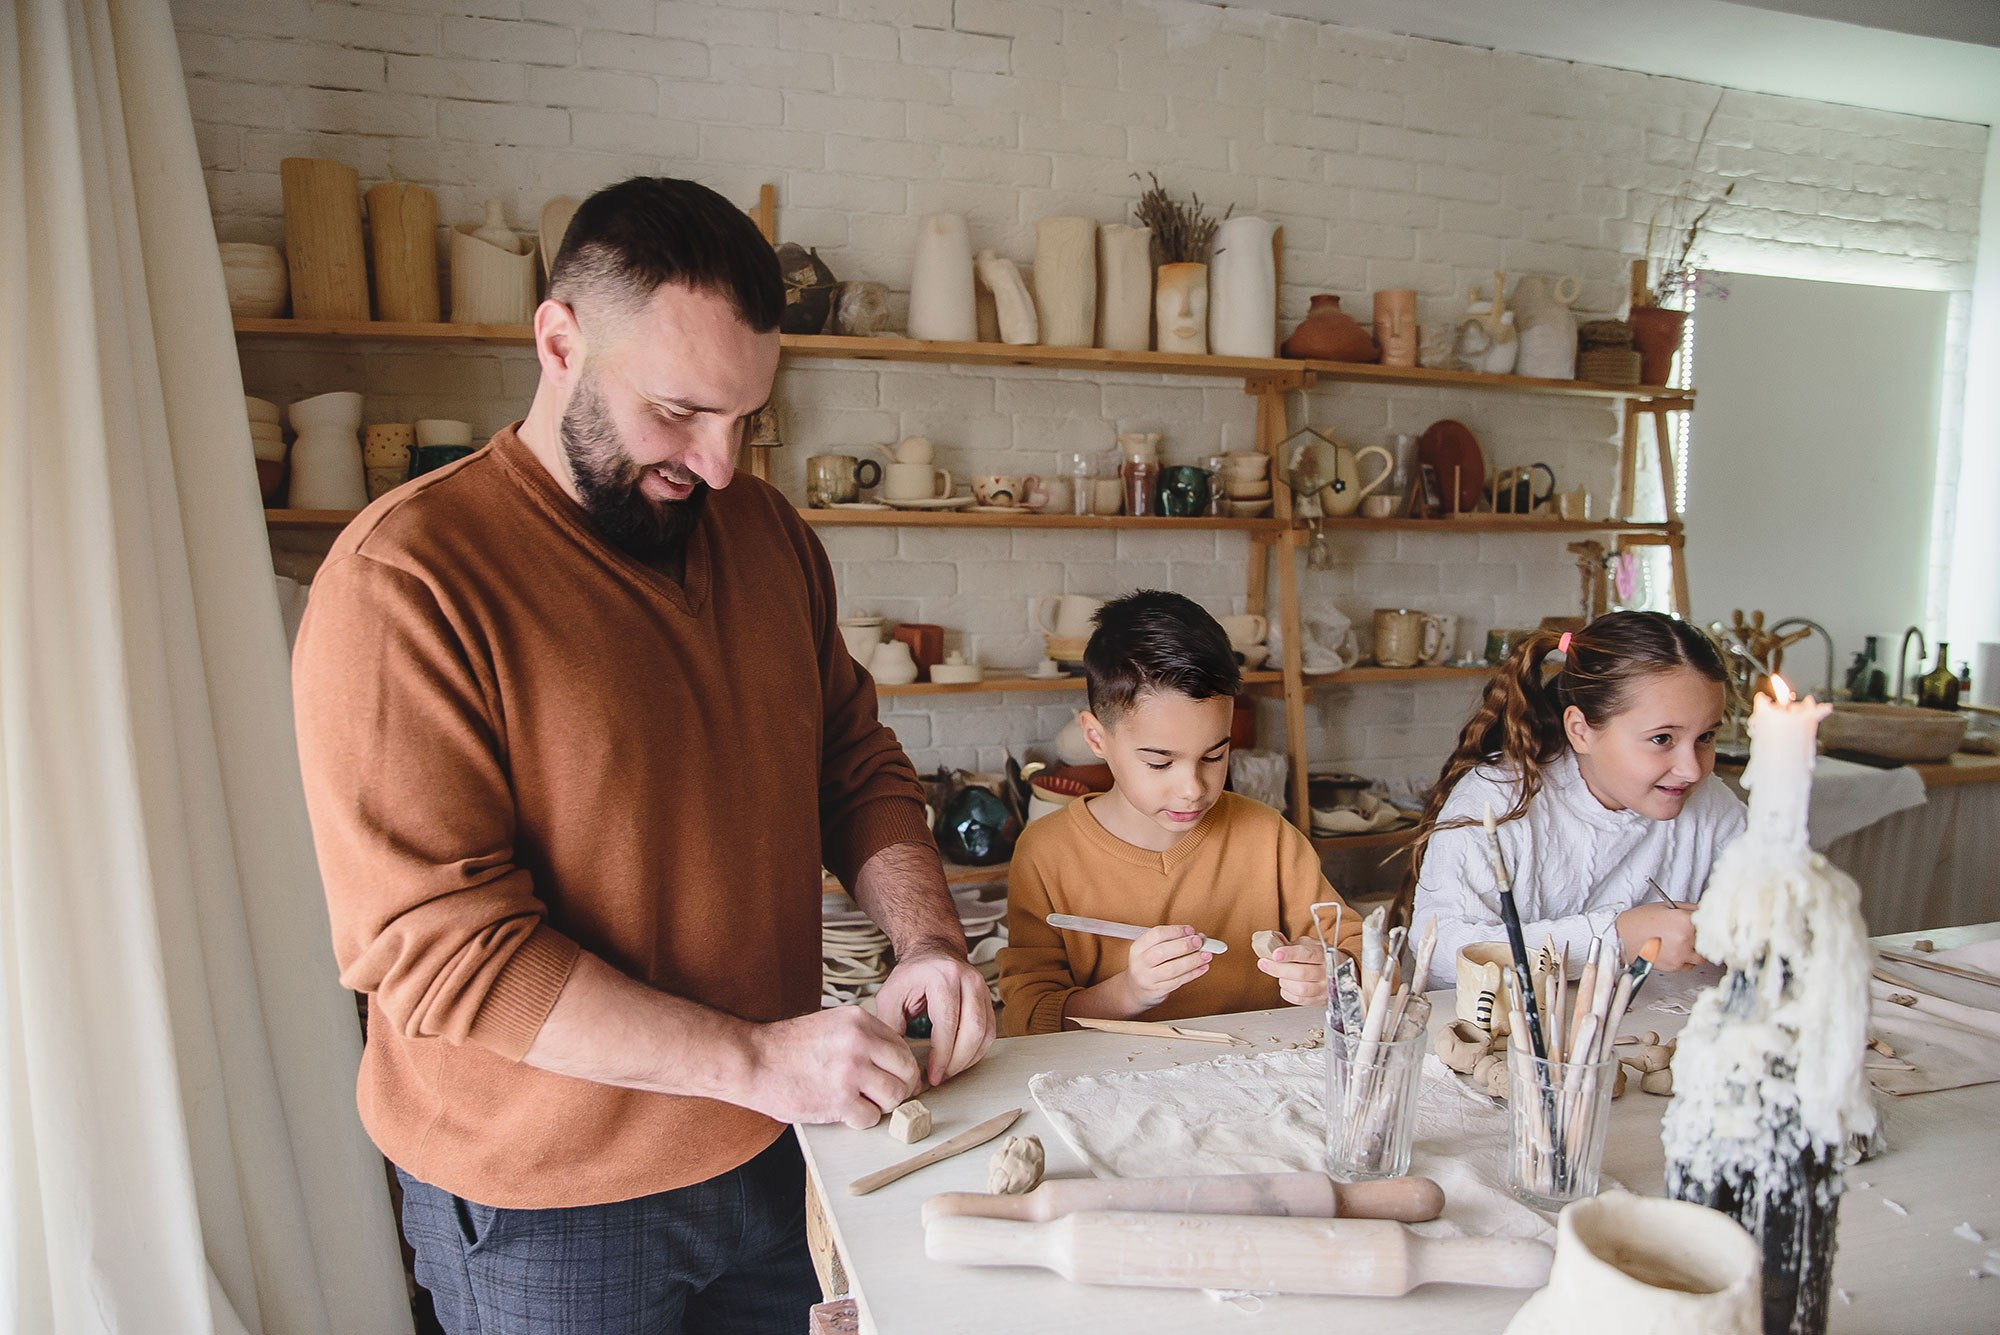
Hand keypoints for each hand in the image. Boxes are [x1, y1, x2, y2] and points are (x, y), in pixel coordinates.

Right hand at [741, 1006, 920, 1128]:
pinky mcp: (840, 1099)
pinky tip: (844, 1111)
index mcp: (859, 1021)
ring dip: (881, 1106)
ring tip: (861, 1103)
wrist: (753, 1060)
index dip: (901, 1068)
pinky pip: (870, 1117)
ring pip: (894, 1097)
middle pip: (906, 1072)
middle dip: (900, 1088)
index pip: (902, 1047)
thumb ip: (862, 1037)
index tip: (895, 1079)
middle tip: (885, 1096)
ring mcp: (851, 1071)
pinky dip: (860, 1120)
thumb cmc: (787, 1047)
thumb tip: (893, 1061)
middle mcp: (860, 1042)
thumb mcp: (831, 1025)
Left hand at [873, 948, 995, 1087]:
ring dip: (968, 1060)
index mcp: (943, 977)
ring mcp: (983, 988)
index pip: (948, 1023)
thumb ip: (891, 1027)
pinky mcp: (989, 999)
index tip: (932, 1075)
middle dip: (957, 1062)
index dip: (942, 1055)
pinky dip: (977, 1051)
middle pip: (973, 1030)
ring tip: (948, 1071)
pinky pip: (990, 1032)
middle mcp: (968, 980)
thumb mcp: (890, 996)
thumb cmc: (911, 975)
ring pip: (985, 1034)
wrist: (932, 952)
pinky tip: (960, 1060)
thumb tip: (899, 1062)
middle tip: (941, 1077)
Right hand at [1120, 925, 1212, 1011]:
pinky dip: (1193, 973)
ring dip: (1192, 961)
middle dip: (1184, 946)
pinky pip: (1178, 981)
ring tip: (1206, 955)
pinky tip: (1202, 967)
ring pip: (1172, 969)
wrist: (1136, 991)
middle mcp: (1140, 963)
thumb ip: (1171, 942)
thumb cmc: (1148, 966)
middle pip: (1162, 952)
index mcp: (1138, 948)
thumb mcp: (1151, 950)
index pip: (1156, 935)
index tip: (1190, 930)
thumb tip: (1197, 936)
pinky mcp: (1157, 991)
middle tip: (1199, 942)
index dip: (1176, 931)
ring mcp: (1148, 979)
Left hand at [1257, 941, 1328, 1006]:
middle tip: (1263, 963)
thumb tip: (1272, 939)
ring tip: (1279, 975)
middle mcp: (1327, 972)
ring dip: (1284, 981)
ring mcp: (1325, 988)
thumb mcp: (1309, 944)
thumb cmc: (1320, 956)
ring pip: (1301, 989)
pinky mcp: (1321, 1000)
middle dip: (1278, 969)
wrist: (1340, 970)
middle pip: (1301, 973)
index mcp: (1324, 954)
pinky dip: (1287, 993)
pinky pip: (1300, 1000)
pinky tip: (1286, 985)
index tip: (1275, 954)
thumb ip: (1290, 943)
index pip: (1307, 954)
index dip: (1290, 954)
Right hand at [1616, 902, 1705, 971]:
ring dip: (1697, 949)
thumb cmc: (1638, 922)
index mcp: (1685, 920)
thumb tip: (1704, 912)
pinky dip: (1687, 959)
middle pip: (1709, 940)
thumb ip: (1688, 908)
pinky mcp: (1675, 966)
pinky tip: (1675, 950)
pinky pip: (1690, 964)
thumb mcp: (1665, 906)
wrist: (1621, 938)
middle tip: (1692, 932)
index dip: (1709, 922)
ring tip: (1683, 942)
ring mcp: (1681, 954)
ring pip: (1702, 955)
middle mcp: (1686, 939)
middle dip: (1702, 936)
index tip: (1708, 923)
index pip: (1711, 922)